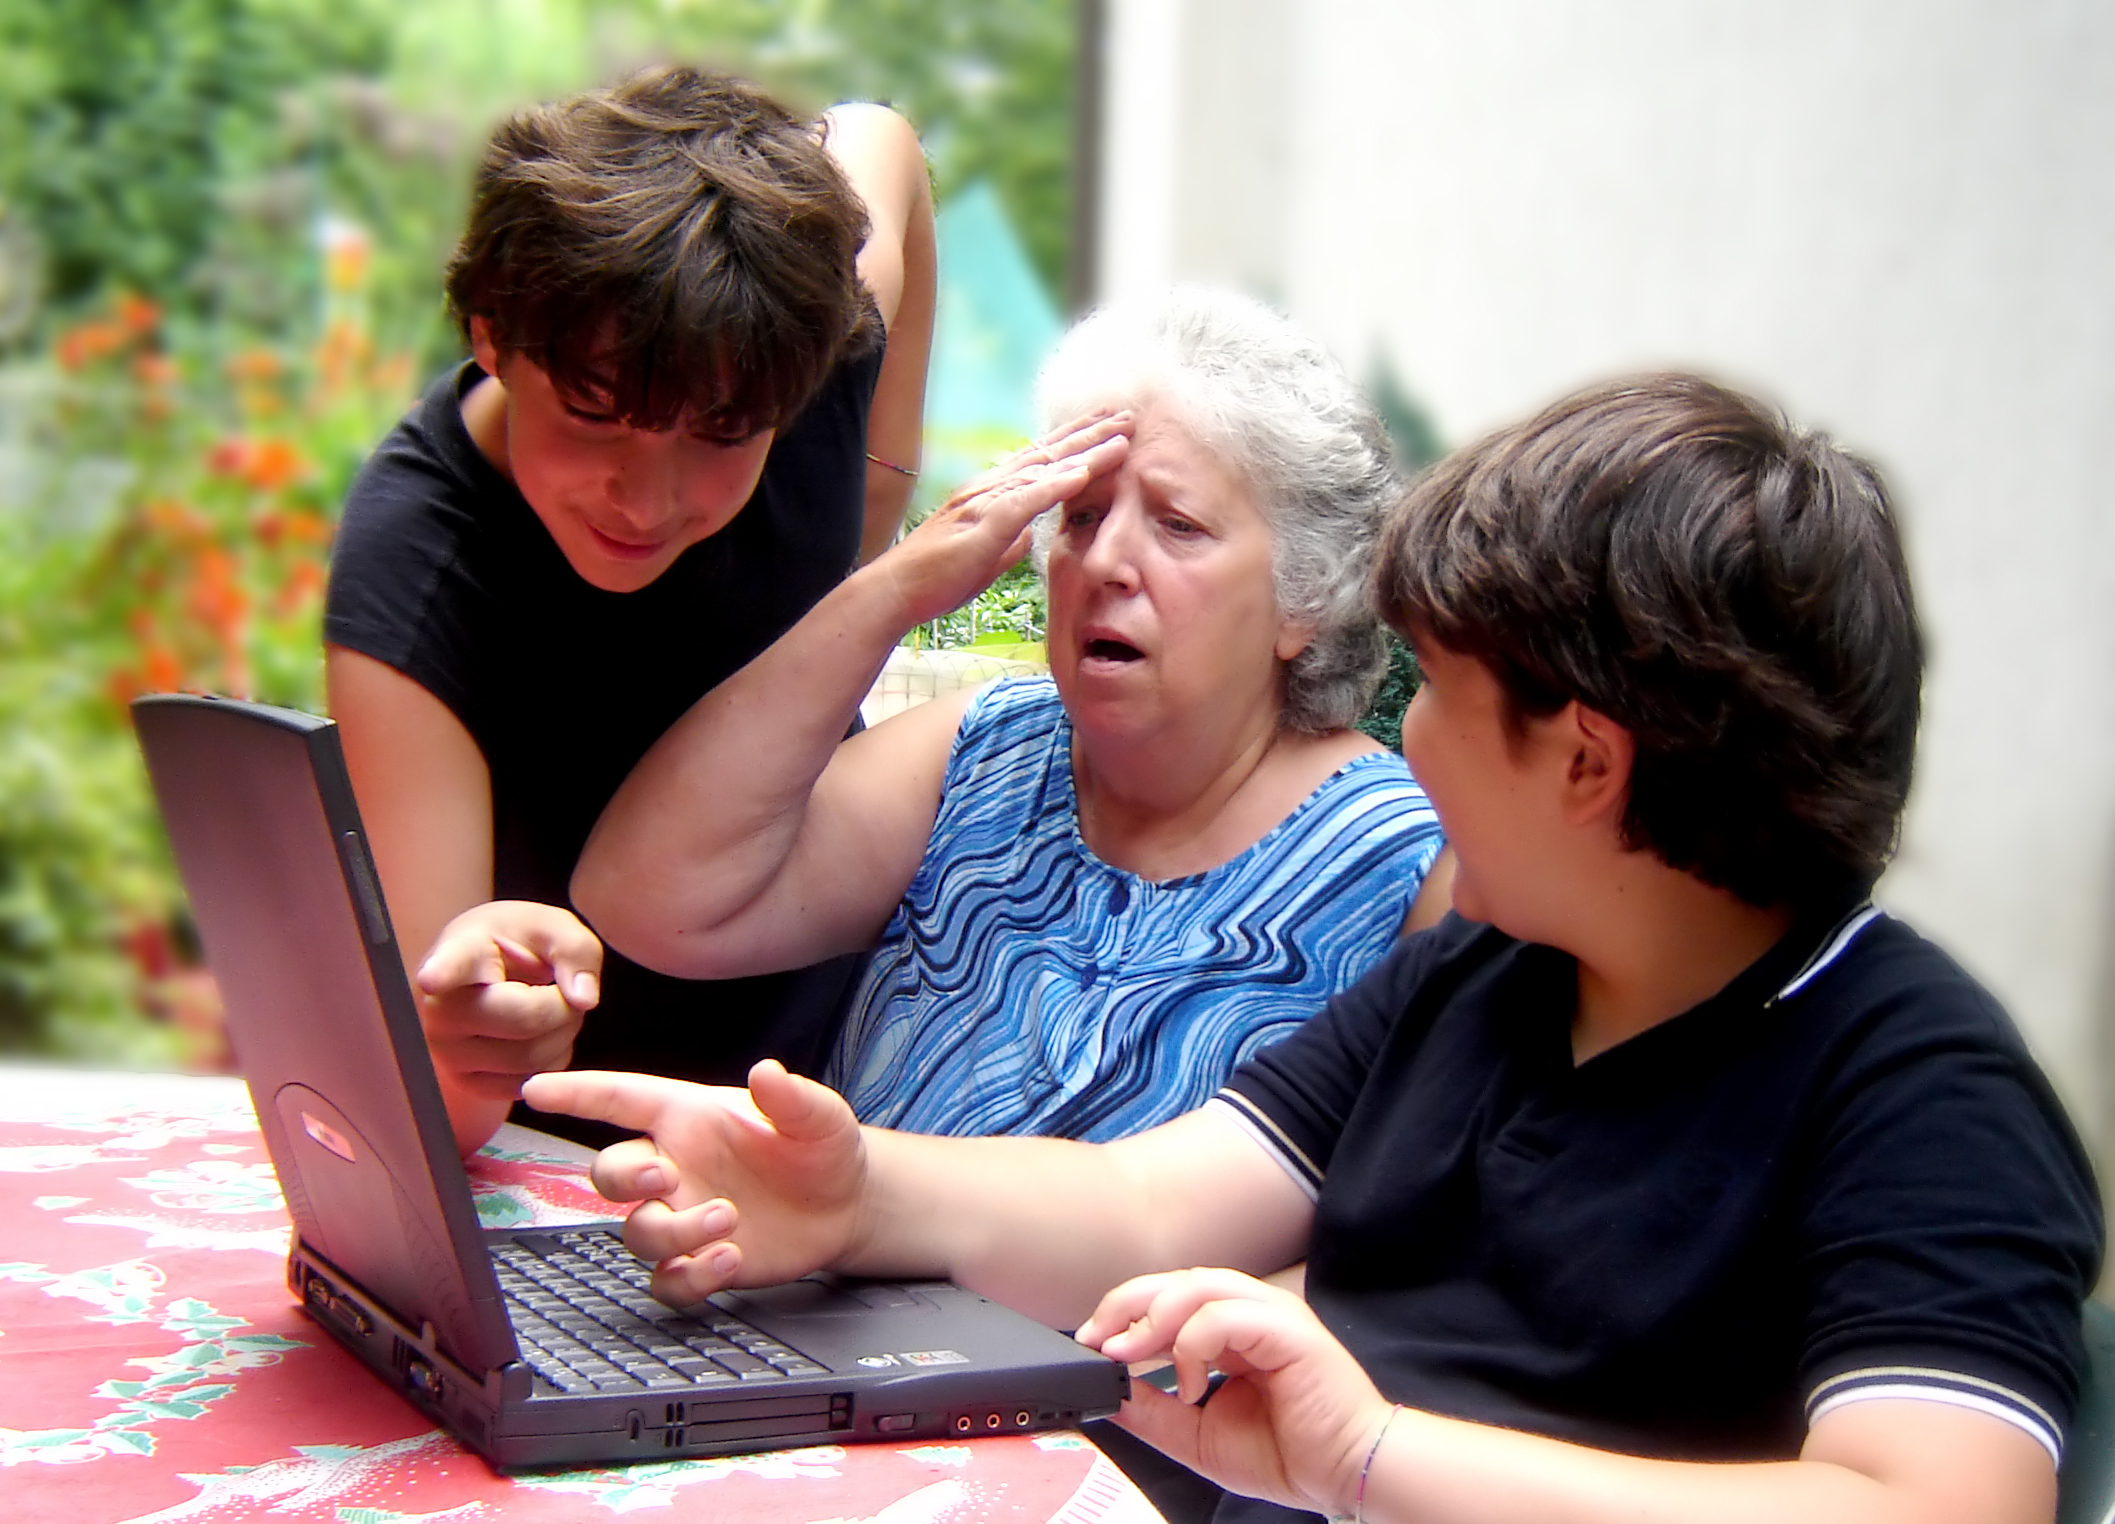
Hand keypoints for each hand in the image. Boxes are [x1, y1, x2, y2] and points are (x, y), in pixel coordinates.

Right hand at [415, 901, 600, 1102]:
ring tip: (551, 1009)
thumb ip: (576, 951)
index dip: (442, 972)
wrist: (492, 975)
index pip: (450, 964)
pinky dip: (551, 1059)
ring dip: (562, 1034)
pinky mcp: (468, 1083)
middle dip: (563, 1008)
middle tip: (561, 989)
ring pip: (530, 1058)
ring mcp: (448, 1051)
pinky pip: (529, 1083)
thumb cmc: (520, 946)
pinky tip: (539, 1034)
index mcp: (460, 954)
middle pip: (525, 1021)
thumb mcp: (554, 928)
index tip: (432, 977)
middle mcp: (441, 1007)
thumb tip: (583, 999)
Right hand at [519, 1061, 868, 1305]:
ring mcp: (682, 1217)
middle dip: (623, 1177)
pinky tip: (729, 1259)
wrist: (848, 1205)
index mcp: (688, 1118)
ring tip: (730, 1218)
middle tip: (665, 1178)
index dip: (576, 1093)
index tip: (534, 1089)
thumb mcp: (817, 1116)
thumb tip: (766, 1071)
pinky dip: (689, 1277)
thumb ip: (791, 1096)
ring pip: (636, 1232)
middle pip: (609, 1174)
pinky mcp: (699, 1262)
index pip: (620, 1099)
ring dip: (674, 1230)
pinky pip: (665, 1281)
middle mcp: (674, 1167)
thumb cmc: (821, 1148)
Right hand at [876, 411, 1129, 626]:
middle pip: (1048, 452)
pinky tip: (1083, 472)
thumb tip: (1031, 533)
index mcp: (993, 493)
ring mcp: (985, 501)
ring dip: (1085, 452)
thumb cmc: (938, 576)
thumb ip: (1011, 538)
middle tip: (1128, 415)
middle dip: (1091, 433)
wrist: (897, 590)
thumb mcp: (987, 554)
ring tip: (1121, 438)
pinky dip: (1055, 484)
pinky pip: (1025, 500)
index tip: (1109, 428)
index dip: (1077, 442)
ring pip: (1043, 469)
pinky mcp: (982, 524)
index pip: (1042, 460)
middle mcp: (989, 486)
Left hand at [1076, 1268, 1395, 1517]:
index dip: (1126, 1312)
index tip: (1091, 1341)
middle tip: (1097, 1338)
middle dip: (1129, 1304)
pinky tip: (1190, 1385)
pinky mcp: (1289, 1328)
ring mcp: (1272, 1314)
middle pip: (1178, 1280)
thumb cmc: (1290, 1452)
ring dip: (1153, 1317)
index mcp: (1233, 1330)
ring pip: (1199, 1285)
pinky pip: (1225, 1314)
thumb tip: (1108, 1389)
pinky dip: (1193, 1344)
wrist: (1347, 1473)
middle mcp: (1252, 1312)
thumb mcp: (1198, 1435)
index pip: (1170, 1297)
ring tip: (1129, 1354)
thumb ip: (1155, 1410)